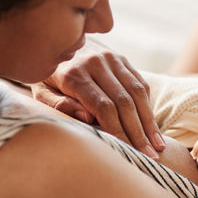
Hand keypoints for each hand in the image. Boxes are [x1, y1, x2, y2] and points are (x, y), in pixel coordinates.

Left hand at [31, 38, 165, 158]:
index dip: (119, 131)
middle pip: (124, 102)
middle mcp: (96, 62)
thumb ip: (58, 105)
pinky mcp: (121, 58)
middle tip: (150, 156)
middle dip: (138, 132)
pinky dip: (148, 106)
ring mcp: (111, 58)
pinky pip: (140, 83)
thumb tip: (87, 118)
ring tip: (158, 145)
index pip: (104, 107)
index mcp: (74, 73)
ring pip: (137, 92)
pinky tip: (152, 126)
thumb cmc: (46, 76)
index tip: (129, 151)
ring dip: (149, 121)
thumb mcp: (40, 91)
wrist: (54, 40)